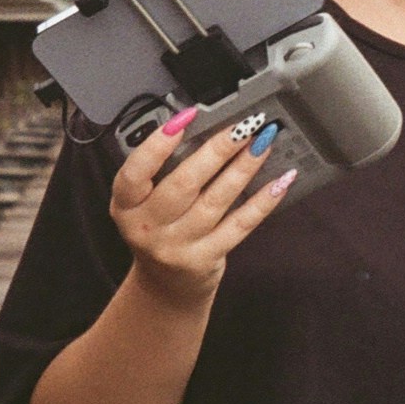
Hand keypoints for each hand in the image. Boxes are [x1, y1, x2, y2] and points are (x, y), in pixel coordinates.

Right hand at [111, 105, 291, 307]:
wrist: (165, 286)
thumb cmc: (158, 231)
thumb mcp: (143, 204)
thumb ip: (161, 172)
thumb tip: (202, 128)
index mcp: (126, 206)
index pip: (135, 173)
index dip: (157, 144)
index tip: (185, 117)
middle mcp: (148, 228)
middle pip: (184, 185)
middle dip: (217, 151)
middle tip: (242, 126)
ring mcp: (177, 247)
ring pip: (215, 201)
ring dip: (242, 169)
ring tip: (262, 143)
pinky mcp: (206, 259)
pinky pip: (239, 225)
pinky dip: (261, 203)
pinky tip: (278, 182)